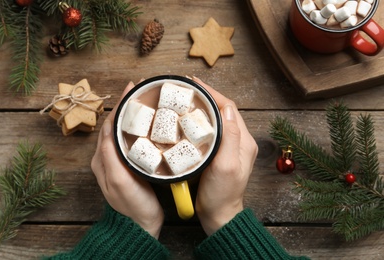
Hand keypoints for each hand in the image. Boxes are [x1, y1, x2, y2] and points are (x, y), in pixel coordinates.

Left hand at [91, 81, 163, 238]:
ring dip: (132, 114)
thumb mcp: (119, 181)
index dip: (120, 104)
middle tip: (141, 89)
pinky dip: (138, 127)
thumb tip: (109, 130)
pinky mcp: (130, 165)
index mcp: (102, 158)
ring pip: (123, 130)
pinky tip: (149, 122)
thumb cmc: (132, 204)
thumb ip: (111, 156)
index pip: (109, 124)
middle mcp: (107, 157)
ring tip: (145, 100)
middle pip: (115, 124)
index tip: (132, 88)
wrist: (140, 224)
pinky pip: (131, 140)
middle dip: (126, 105)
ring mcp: (118, 161)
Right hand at [193, 77, 257, 235]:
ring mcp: (230, 148)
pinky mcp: (221, 154)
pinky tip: (189, 120)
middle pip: (224, 110)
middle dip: (207, 96)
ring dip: (204, 107)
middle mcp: (239, 141)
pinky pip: (212, 130)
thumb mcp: (226, 165)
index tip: (195, 84)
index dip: (213, 93)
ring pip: (217, 119)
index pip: (229, 108)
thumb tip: (227, 109)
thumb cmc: (222, 194)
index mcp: (244, 141)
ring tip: (187, 99)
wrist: (219, 214)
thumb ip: (230, 137)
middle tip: (188, 88)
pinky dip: (201, 121)